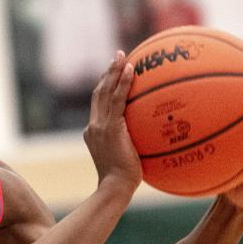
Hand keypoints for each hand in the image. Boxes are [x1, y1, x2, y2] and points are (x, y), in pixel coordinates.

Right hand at [84, 51, 141, 193]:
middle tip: (118, 56)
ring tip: (122, 56)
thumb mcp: (125, 159)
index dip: (105, 86)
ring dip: (113, 71)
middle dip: (108, 72)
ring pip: (104, 91)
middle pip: (98, 92)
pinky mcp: (109, 127)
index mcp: (92, 132)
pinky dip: (123, 82)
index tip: (114, 74)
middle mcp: (92, 126)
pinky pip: (117, 99)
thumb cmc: (123, 181)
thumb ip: (130, 146)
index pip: (98, 104)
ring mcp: (99, 126)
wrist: (115, 187)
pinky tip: (131, 70)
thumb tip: (149, 141)